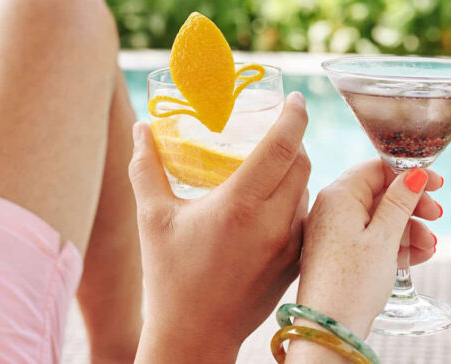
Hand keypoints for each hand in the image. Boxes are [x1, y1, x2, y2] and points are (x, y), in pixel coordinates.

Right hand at [129, 92, 310, 363]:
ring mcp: (288, 245)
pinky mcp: (294, 263)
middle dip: (294, 140)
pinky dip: (295, 201)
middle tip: (276, 130)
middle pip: (302, 163)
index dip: (293, 116)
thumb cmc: (168, 277)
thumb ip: (146, 167)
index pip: (282, 146)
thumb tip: (143, 128)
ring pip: (307, 190)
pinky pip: (305, 218)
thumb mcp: (153, 218)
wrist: (194, 335)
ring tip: (270, 167)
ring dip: (295, 172)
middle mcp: (272, 223)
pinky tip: (271, 204)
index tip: (295, 99)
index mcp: (238, 206)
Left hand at [294, 160, 442, 339]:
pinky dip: (395, 245)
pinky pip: (372, 239)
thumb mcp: (384, 237)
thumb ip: (400, 202)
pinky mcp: (340, 253)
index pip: (377, 168)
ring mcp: (334, 232)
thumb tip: (413, 173)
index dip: (409, 174)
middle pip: (380, 193)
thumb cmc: (353, 281)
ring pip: (379, 219)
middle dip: (412, 206)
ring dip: (409, 229)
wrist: (329, 327)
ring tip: (429, 247)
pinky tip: (418, 256)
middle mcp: (332, 209)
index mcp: (339, 195)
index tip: (437, 185)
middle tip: (437, 216)